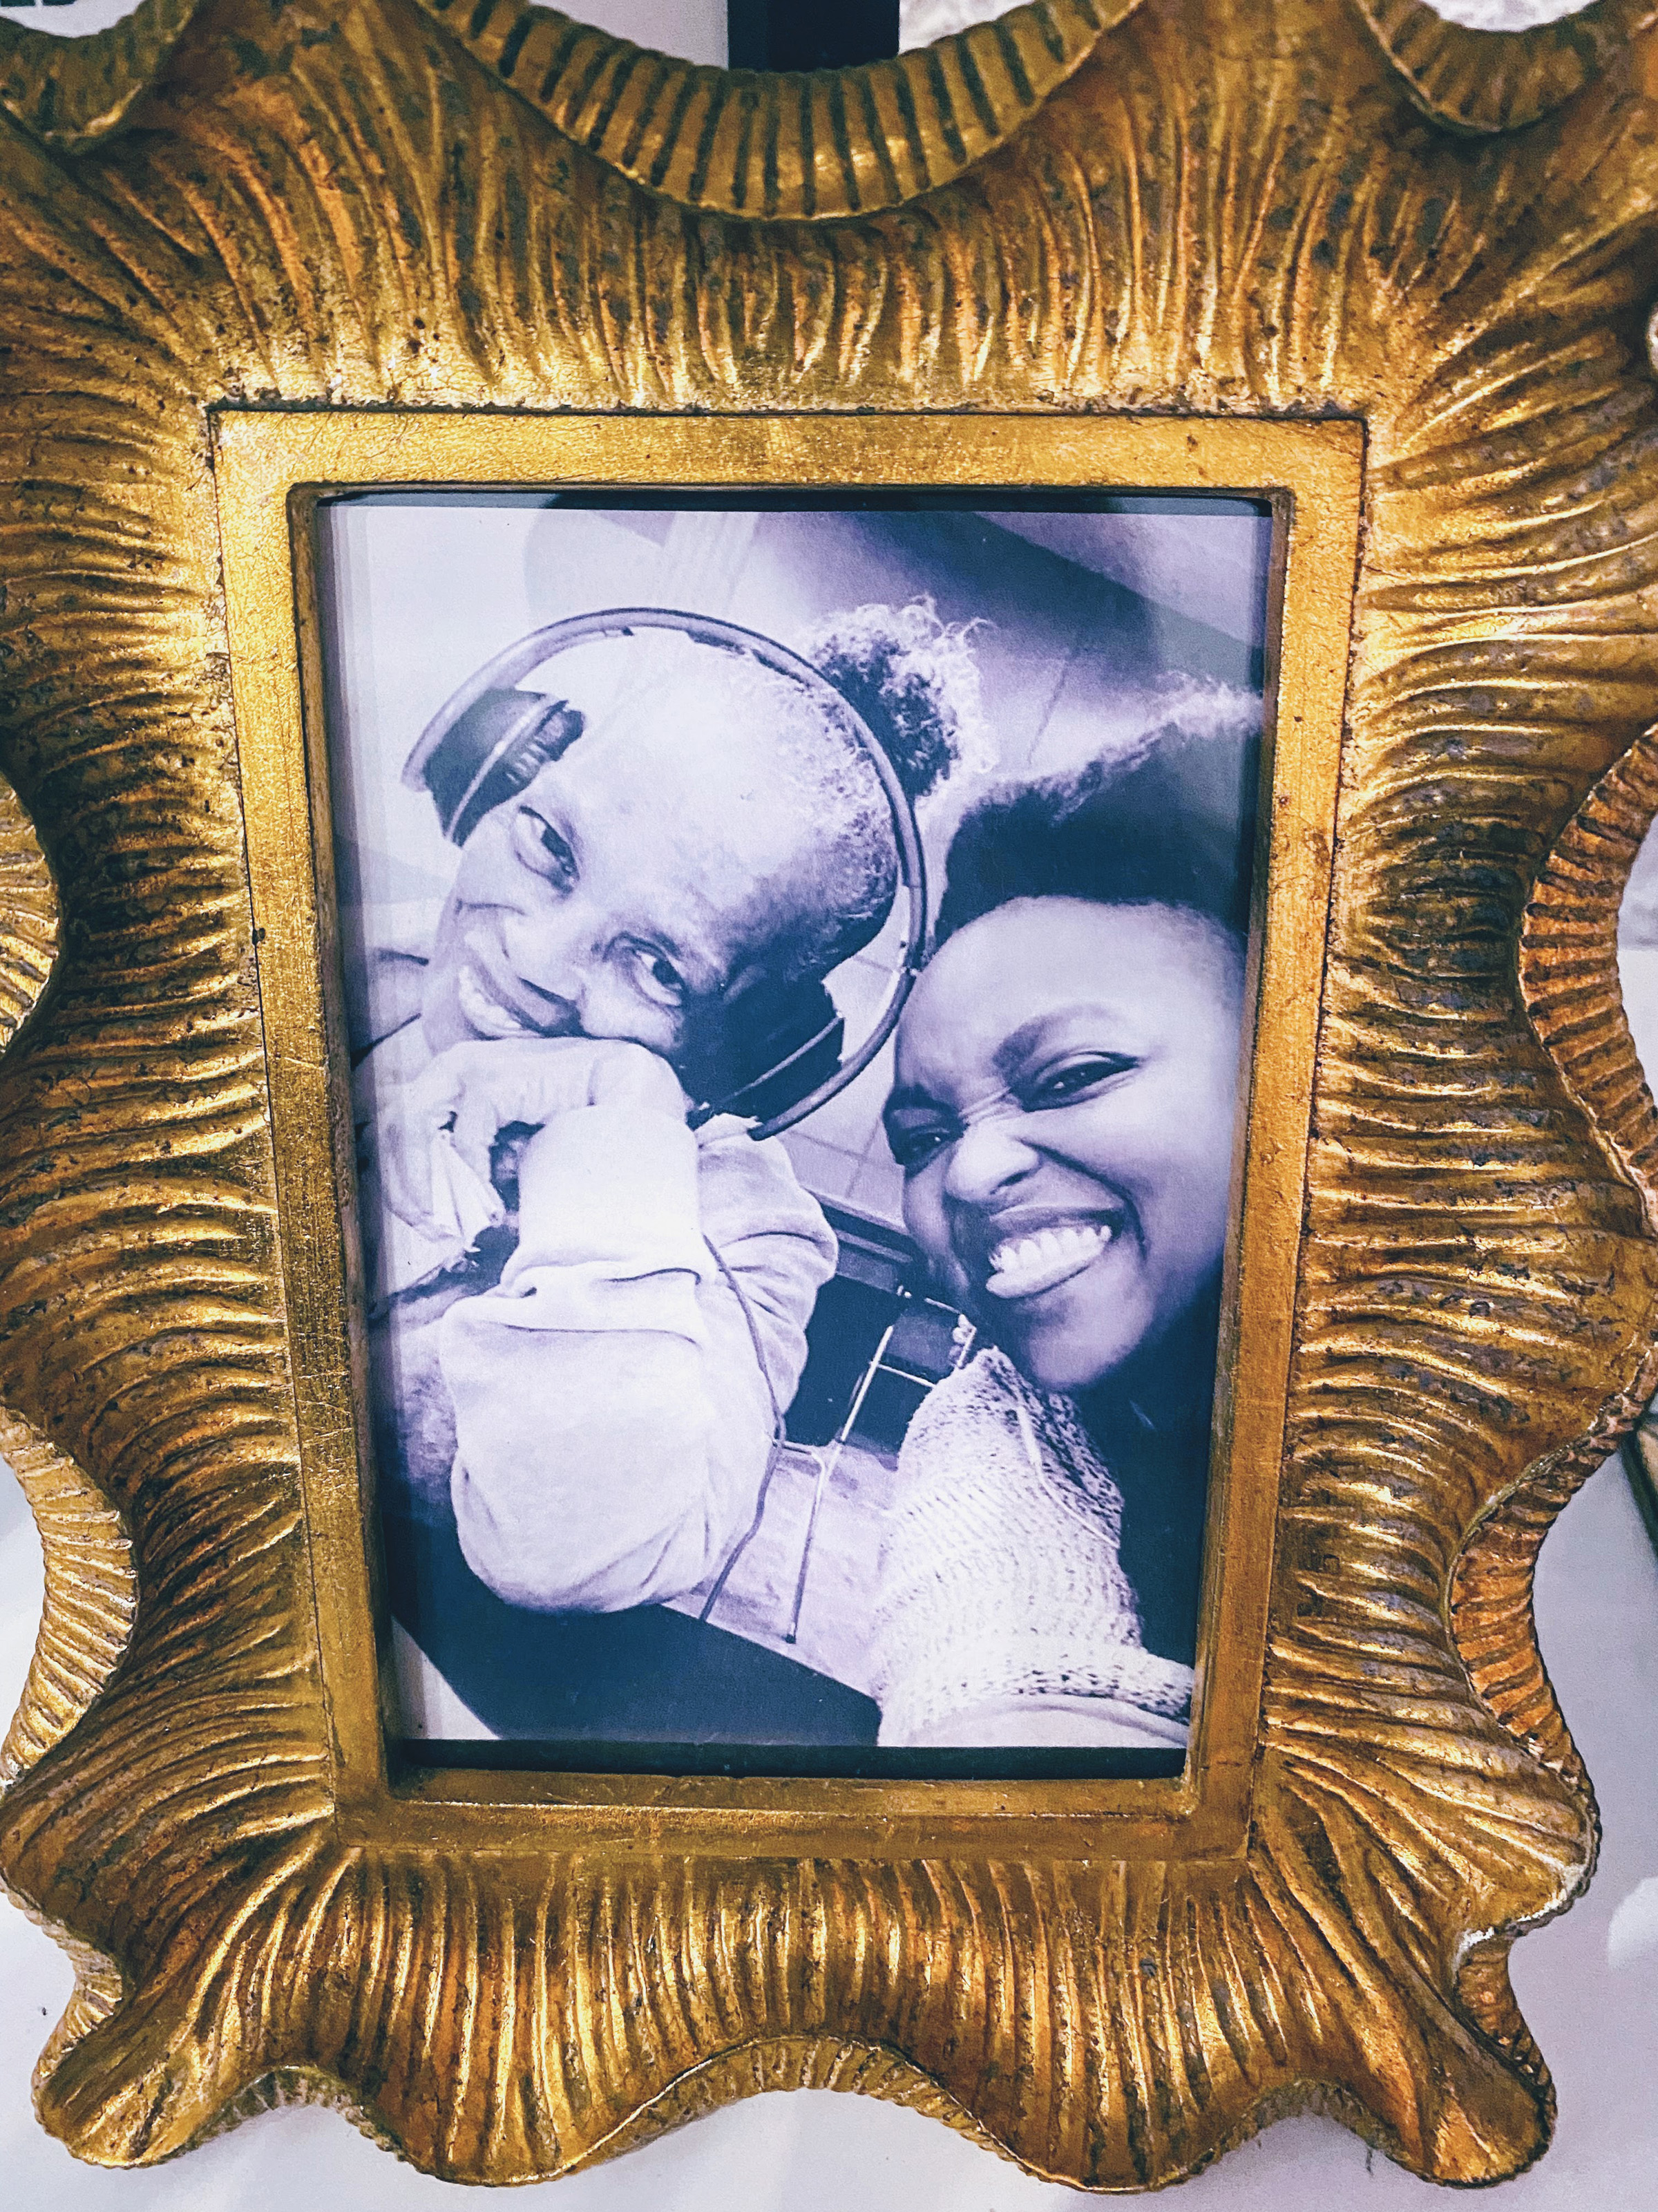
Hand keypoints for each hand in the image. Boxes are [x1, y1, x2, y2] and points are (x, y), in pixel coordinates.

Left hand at [376, 1037, 685, 1240]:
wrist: (630, 1092)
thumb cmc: (571, 1125)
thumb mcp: (508, 1151)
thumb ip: (471, 1172)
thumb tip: (442, 1216)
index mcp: (447, 1081)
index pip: (394, 1131)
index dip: (400, 1184)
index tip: (429, 1228)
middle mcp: (448, 1068)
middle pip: (390, 1129)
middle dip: (405, 1188)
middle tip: (436, 1232)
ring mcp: (467, 1068)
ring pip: (411, 1130)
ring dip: (430, 1186)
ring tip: (456, 1225)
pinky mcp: (493, 1080)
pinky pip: (464, 1140)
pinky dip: (474, 1179)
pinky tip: (494, 1207)